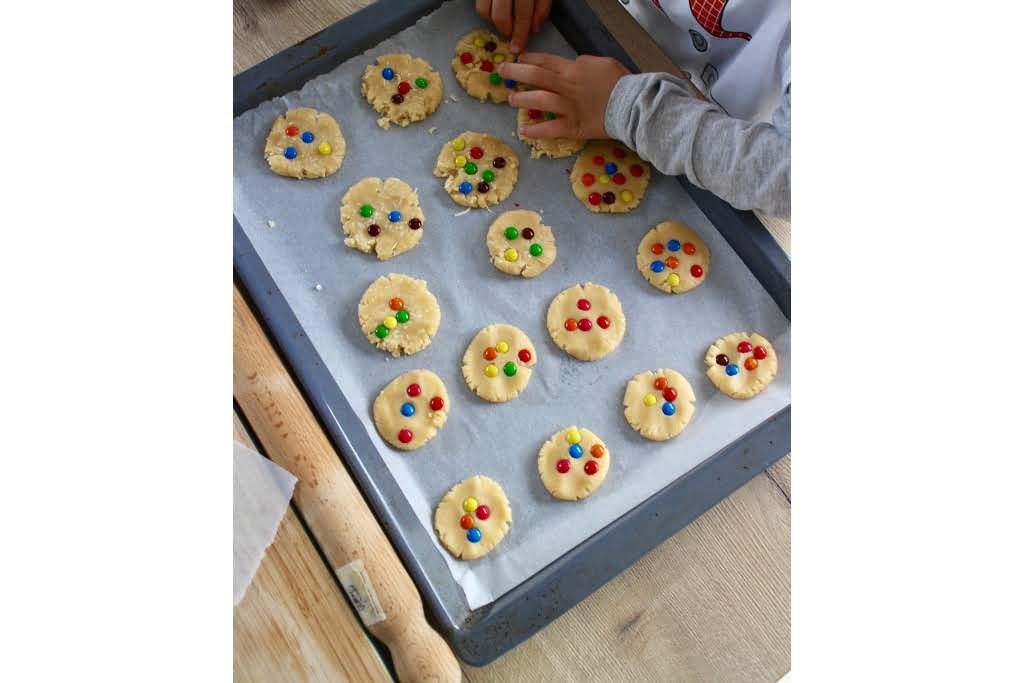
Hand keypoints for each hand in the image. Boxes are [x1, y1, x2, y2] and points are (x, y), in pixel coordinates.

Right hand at [475, 0, 551, 53]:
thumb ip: (542, 5)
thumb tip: (534, 28)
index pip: (523, 12)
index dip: (521, 33)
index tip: (518, 47)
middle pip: (501, 15)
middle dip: (507, 31)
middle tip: (512, 36)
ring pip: (487, 12)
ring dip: (496, 23)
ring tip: (506, 22)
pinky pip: (480, 6)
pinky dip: (487, 14)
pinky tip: (497, 12)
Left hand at [498, 53, 629, 138]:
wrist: (633, 104)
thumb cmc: (622, 83)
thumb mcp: (602, 64)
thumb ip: (584, 64)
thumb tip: (574, 65)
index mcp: (574, 69)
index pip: (546, 61)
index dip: (530, 59)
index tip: (519, 59)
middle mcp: (567, 86)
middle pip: (536, 76)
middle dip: (516, 72)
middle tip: (503, 72)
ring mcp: (568, 107)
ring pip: (539, 100)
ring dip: (522, 100)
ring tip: (512, 100)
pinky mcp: (573, 126)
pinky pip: (550, 129)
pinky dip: (536, 130)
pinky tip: (523, 130)